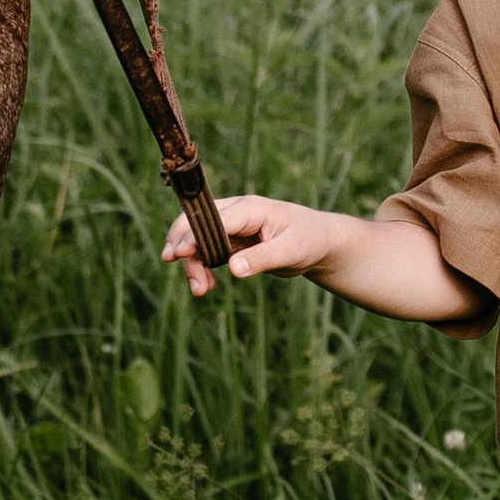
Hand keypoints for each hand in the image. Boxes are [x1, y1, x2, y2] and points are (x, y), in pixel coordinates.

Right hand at [161, 191, 342, 301]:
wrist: (320, 242)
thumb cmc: (310, 240)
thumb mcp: (291, 251)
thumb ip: (262, 258)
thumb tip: (233, 269)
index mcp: (251, 209)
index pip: (215, 219)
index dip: (194, 235)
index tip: (179, 254)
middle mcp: (237, 213)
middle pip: (197, 225)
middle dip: (184, 246)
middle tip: (182, 273)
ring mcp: (232, 227)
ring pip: (199, 241)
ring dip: (193, 263)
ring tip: (200, 290)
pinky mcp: (232, 241)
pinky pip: (208, 252)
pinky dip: (202, 267)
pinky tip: (206, 285)